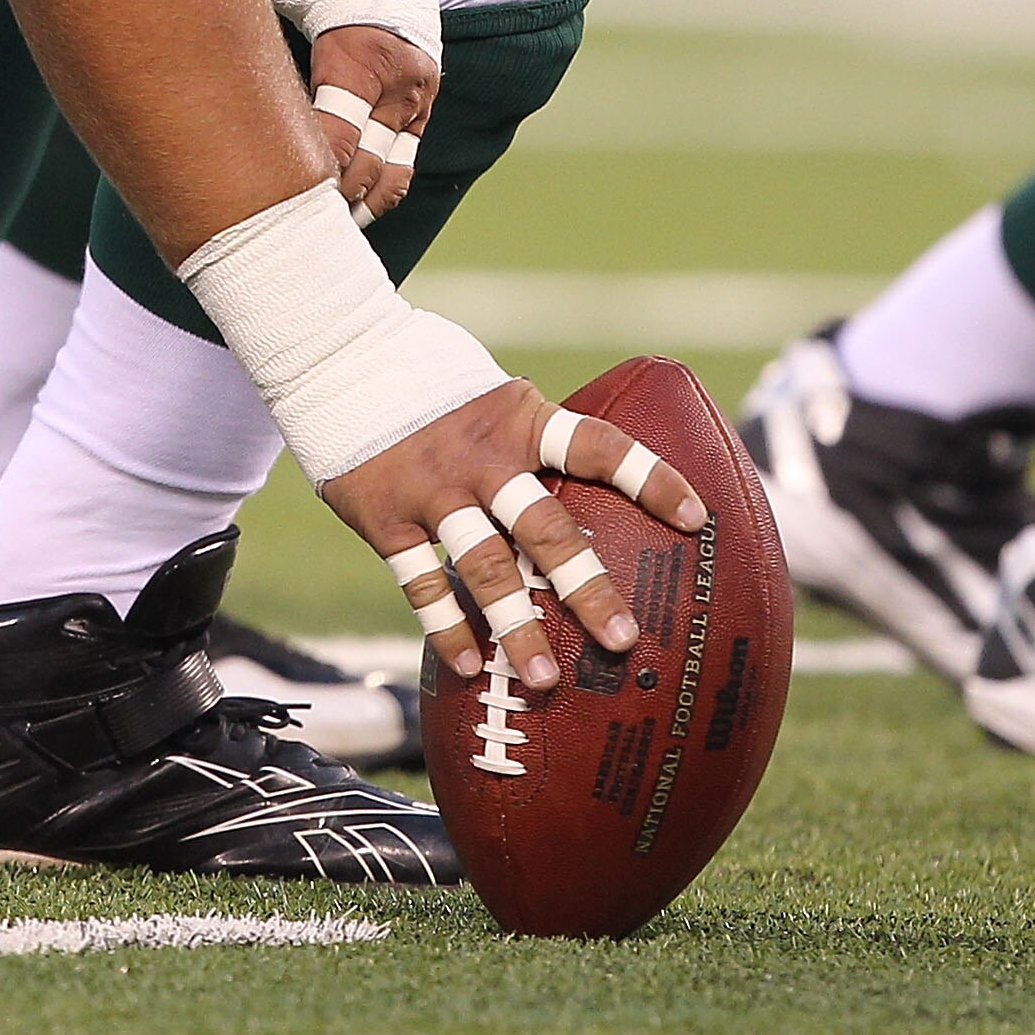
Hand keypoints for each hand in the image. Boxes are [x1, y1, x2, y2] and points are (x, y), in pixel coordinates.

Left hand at [308, 24, 436, 222]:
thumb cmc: (333, 21)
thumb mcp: (308, 43)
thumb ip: (291, 85)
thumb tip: (264, 135)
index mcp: (358, 64)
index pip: (339, 132)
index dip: (321, 168)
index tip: (299, 193)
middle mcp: (394, 88)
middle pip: (369, 159)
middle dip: (341, 193)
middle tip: (311, 215)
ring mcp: (415, 104)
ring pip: (393, 170)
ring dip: (366, 202)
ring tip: (340, 223)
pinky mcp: (424, 114)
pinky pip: (407, 162)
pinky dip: (385, 189)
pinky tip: (363, 208)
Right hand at [323, 378, 706, 692]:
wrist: (338, 353)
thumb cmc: (435, 381)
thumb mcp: (494, 393)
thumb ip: (536, 437)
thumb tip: (600, 484)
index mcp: (520, 419)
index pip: (597, 446)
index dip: (649, 478)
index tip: (697, 518)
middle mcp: (481, 456)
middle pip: (545, 528)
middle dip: (586, 587)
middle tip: (624, 639)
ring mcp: (432, 489)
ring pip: (483, 566)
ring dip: (516, 626)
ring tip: (544, 681)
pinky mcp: (385, 515)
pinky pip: (419, 582)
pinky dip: (446, 625)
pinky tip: (468, 666)